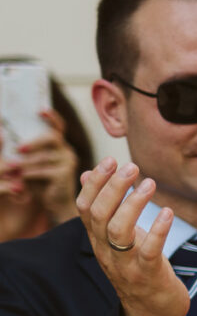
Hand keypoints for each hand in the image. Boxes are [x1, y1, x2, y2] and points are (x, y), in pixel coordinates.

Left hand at [3, 109, 80, 225]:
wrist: (54, 204)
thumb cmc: (39, 182)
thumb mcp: (30, 163)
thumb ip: (24, 152)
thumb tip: (9, 140)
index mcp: (59, 146)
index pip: (58, 127)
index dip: (52, 118)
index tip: (40, 110)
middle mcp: (66, 151)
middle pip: (52, 137)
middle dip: (34, 142)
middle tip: (18, 148)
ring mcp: (68, 163)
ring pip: (44, 157)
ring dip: (25, 162)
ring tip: (11, 167)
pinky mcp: (65, 175)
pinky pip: (44, 171)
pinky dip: (29, 174)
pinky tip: (20, 178)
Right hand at [76, 158, 183, 315]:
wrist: (152, 314)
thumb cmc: (138, 269)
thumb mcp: (119, 237)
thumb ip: (107, 208)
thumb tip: (90, 174)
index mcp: (98, 240)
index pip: (85, 207)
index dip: (95, 183)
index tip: (110, 160)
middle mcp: (107, 251)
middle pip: (99, 215)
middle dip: (113, 187)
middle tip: (131, 166)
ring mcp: (126, 265)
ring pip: (119, 230)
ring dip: (133, 204)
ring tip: (150, 184)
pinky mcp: (148, 276)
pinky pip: (149, 251)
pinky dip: (158, 230)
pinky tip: (167, 212)